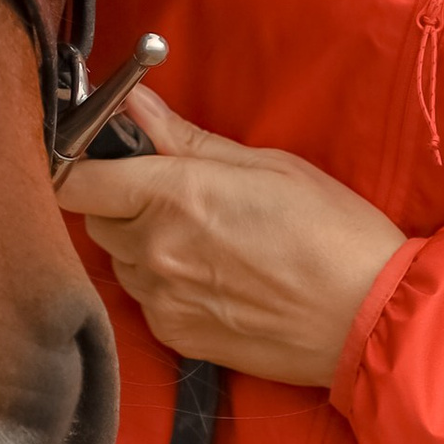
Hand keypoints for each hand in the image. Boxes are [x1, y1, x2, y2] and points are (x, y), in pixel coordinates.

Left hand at [55, 88, 405, 387]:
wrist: (368, 319)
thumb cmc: (329, 230)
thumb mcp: (264, 164)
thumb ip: (185, 138)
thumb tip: (134, 105)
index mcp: (174, 196)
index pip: (76, 180)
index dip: (75, 162)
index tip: (93, 154)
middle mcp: (156, 251)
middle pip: (93, 219)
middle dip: (116, 200)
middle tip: (167, 190)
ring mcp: (164, 300)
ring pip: (119, 260)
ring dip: (139, 243)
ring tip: (199, 236)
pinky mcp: (178, 338)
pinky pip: (145, 300)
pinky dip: (163, 283)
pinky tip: (210, 275)